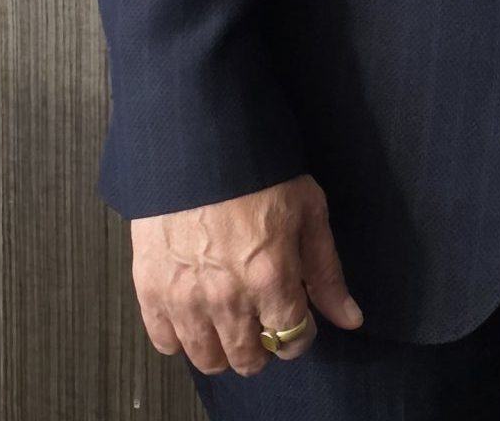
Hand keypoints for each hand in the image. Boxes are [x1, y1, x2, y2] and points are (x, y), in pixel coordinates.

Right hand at [130, 174, 364, 376]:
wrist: (199, 138)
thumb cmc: (260, 169)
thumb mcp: (308, 210)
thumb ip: (326, 272)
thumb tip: (349, 319)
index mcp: (271, 276)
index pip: (292, 339)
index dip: (300, 334)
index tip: (296, 319)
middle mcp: (227, 297)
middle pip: (248, 360)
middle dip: (262, 347)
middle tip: (262, 321)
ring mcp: (184, 296)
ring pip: (207, 359)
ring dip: (223, 349)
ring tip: (230, 320)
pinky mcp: (150, 287)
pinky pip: (164, 342)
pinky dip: (180, 337)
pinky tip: (193, 314)